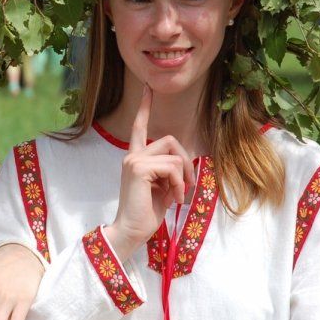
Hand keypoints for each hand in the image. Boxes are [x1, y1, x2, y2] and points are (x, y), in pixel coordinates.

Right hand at [105, 85, 195, 258]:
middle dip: (186, 162)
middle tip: (187, 185)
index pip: (139, 127)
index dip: (145, 107)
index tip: (148, 88)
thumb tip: (185, 166)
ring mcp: (134, 160)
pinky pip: (171, 167)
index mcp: (136, 158)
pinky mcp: (139, 168)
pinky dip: (178, 184)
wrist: (131, 231)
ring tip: (178, 195)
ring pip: (174, 155)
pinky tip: (173, 198)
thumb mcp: (163, 188)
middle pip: (170, 140)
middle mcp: (132, 155)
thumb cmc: (146, 213)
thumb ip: (170, 172)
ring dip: (183, 177)